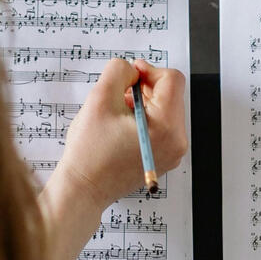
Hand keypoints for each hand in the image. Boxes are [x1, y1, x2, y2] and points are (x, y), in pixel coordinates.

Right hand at [57, 58, 188, 212]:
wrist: (83, 189)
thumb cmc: (90, 153)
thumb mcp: (99, 99)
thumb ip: (118, 71)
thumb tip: (132, 69)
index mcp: (167, 127)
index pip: (172, 80)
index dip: (149, 70)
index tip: (129, 75)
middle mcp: (177, 142)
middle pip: (170, 95)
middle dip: (144, 88)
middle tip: (118, 94)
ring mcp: (172, 152)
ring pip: (164, 110)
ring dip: (142, 103)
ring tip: (117, 113)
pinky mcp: (163, 158)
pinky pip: (160, 127)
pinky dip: (143, 119)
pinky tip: (121, 126)